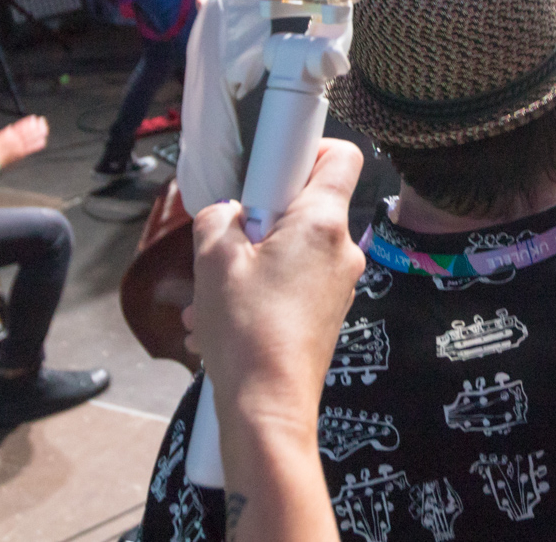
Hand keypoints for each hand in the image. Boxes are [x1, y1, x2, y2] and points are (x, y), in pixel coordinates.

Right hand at [0, 115, 48, 165]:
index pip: (22, 125)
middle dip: (37, 124)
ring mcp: (19, 147)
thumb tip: (14, 126)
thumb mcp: (0, 135)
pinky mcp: (22, 154)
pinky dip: (39, 142)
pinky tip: (43, 139)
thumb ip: (9, 130)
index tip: (33, 117)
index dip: (29, 121)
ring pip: (33, 138)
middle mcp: (16, 140)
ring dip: (40, 131)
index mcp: (10, 134)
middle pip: (29, 130)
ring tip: (44, 127)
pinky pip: (33, 148)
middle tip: (41, 119)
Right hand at [184, 140, 364, 433]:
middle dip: (261, 216)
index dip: (305, 147)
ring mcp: (338, 282)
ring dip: (251, 260)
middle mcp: (342, 249)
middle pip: (306, 204)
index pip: (340, 156)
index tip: (269, 163)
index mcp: (323, 224)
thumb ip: (219, 217)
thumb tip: (229, 214)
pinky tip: (222, 318)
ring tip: (217, 292)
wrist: (268, 406)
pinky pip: (292, 280)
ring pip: (292, 248)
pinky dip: (259, 289)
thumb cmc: (247, 333)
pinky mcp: (327, 310)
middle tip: (231, 240)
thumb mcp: (213, 259)